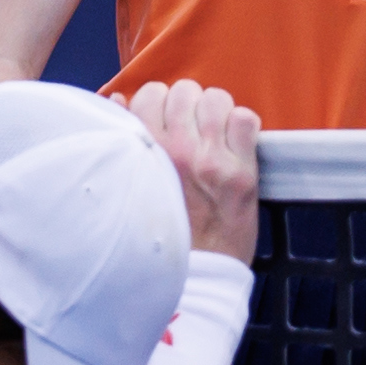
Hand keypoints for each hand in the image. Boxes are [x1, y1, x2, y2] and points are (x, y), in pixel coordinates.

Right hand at [128, 78, 260, 259]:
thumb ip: (125, 140)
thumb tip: (119, 99)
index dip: (158, 103)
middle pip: (183, 91)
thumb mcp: (130, 183)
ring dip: (215, 113)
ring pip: (216, 98)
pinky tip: (234, 145)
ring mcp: (212, 160)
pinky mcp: (243, 173)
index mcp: (143, 152)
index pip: (148, 94)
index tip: (164, 120)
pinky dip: (241, 127)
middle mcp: (176, 151)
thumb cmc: (159, 231)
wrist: (194, 274)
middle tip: (190, 128)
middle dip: (187, 105)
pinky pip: (246, 119)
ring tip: (213, 135)